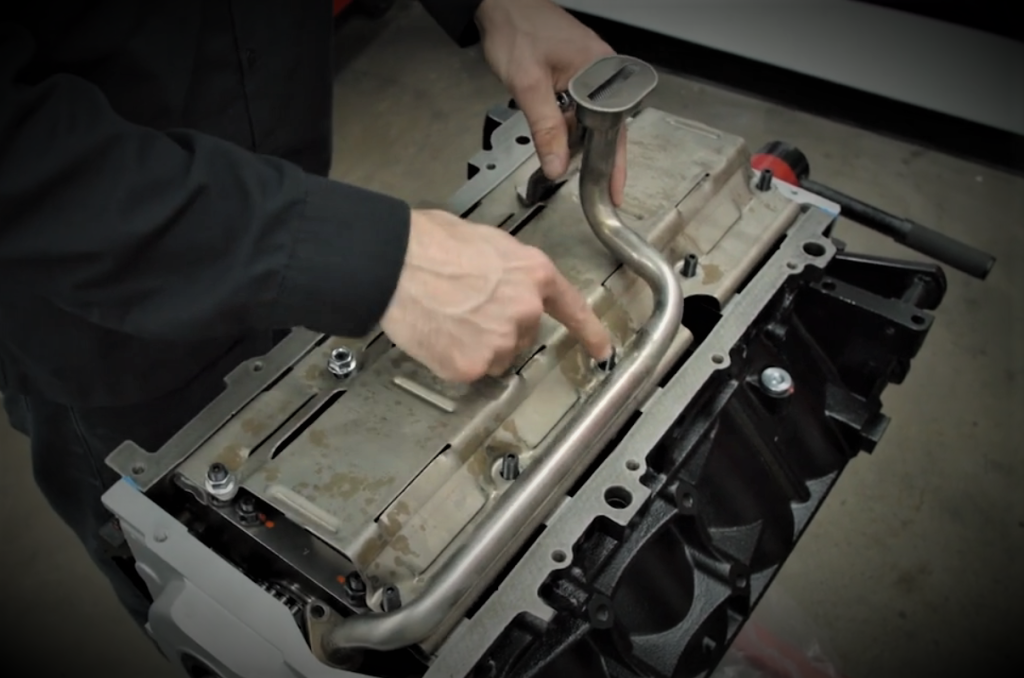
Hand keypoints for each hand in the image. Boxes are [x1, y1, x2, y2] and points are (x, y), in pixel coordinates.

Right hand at [379, 209, 612, 382]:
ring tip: (447, 318)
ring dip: (476, 345)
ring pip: (496, 356)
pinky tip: (438, 335)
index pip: (572, 308)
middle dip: (498, 327)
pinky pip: (470, 371)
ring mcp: (501, 341)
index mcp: (534, 273)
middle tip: (464, 308)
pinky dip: (453, 359)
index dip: (589, 332)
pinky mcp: (473, 365)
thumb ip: (507, 269)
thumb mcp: (485, 241)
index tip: (602, 350)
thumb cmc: (429, 244)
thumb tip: (500, 280)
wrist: (396, 264)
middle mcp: (526, 310)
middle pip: (522, 335)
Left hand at [475, 0, 626, 205]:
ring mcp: (590, 70)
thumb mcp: (528, 87)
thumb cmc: (516, 29)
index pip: (614, 127)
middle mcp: (602, 70)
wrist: (498, 3)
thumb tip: (557, 165)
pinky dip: (568, 126)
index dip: (612, 162)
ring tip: (565, 161)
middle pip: (605, 125)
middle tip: (593, 187)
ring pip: (590, 119)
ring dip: (577, 140)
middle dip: (594, 156)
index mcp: (601, 70)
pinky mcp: (576, 71)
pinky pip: (579, 107)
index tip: (613, 190)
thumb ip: (545, 129)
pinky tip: (557, 138)